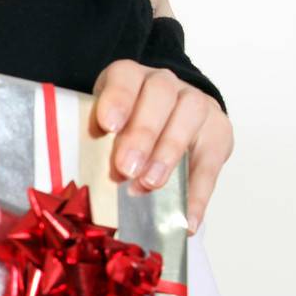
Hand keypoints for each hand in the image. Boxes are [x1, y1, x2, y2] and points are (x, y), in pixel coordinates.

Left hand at [92, 61, 232, 233]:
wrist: (165, 121)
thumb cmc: (122, 128)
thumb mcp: (103, 127)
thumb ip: (95, 142)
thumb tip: (78, 181)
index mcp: (130, 77)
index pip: (124, 77)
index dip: (117, 99)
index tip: (107, 125)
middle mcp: (164, 83)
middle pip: (158, 96)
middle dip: (142, 134)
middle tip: (126, 167)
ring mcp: (195, 103)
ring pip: (189, 115)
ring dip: (168, 152)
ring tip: (151, 184)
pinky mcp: (217, 131)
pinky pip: (209, 162)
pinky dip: (198, 194)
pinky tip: (186, 218)